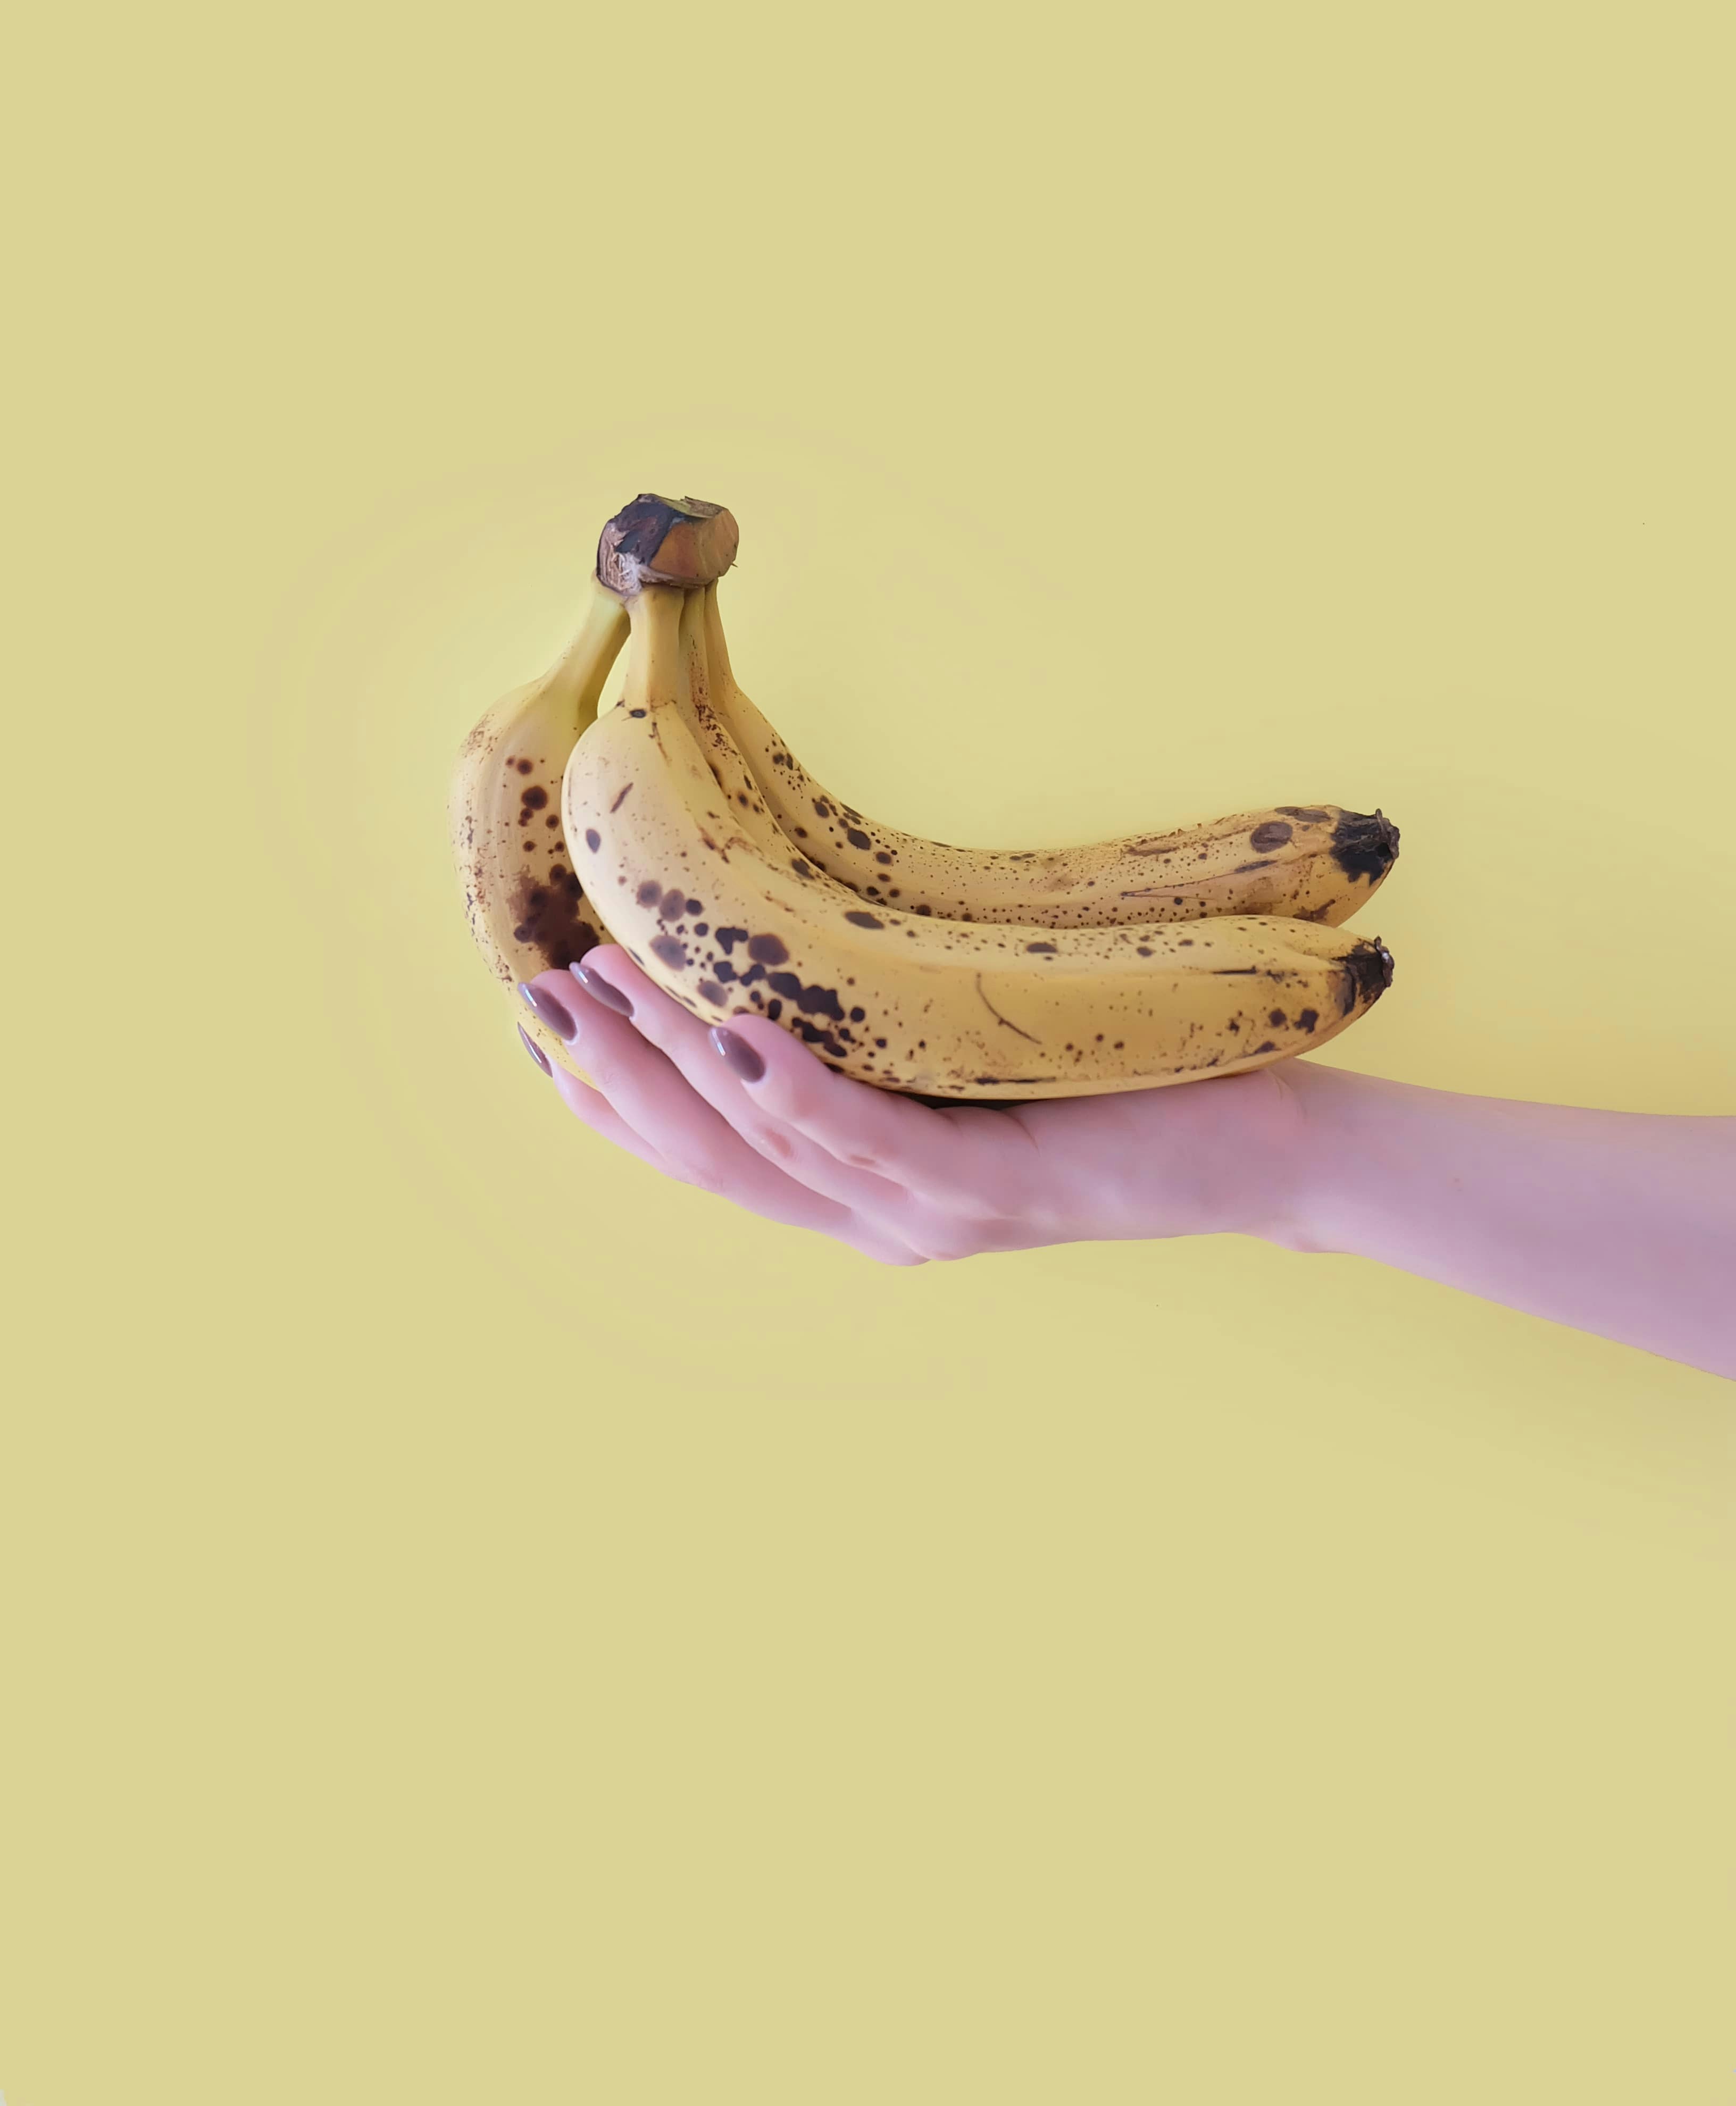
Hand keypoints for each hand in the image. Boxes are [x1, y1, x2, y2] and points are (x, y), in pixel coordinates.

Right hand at [516, 946, 1317, 1267]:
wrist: (1268, 1141)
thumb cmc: (1116, 1076)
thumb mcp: (966, 1050)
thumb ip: (882, 1030)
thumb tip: (796, 937)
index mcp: (865, 1185)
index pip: (708, 1151)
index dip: (616, 1094)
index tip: (543, 1020)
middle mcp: (883, 1217)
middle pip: (713, 1156)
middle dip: (616, 1074)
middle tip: (539, 990)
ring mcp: (937, 1214)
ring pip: (771, 1147)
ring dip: (678, 1063)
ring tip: (612, 985)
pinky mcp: (1000, 1191)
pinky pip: (871, 1142)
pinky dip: (792, 1090)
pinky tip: (734, 1028)